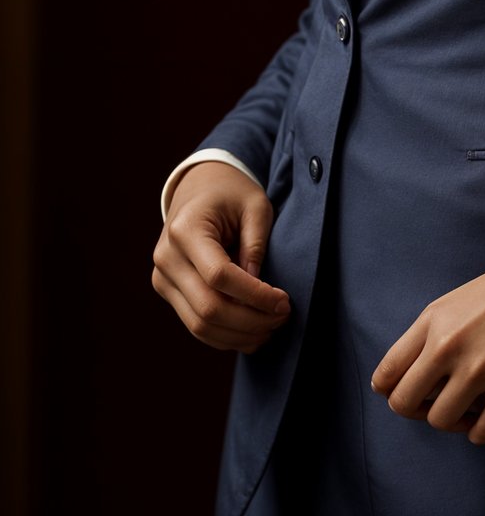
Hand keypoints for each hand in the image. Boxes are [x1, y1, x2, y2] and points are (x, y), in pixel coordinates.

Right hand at [152, 161, 290, 353]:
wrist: (198, 186)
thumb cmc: (231, 192)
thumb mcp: (255, 205)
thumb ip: (257, 245)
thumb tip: (261, 292)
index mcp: (185, 229)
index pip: (219, 276)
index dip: (254, 295)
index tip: (283, 301)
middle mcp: (167, 257)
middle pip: (208, 308)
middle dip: (250, 321)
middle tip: (282, 317)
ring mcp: (163, 277)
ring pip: (200, 325)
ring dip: (239, 335)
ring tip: (271, 327)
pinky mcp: (168, 290)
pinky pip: (195, 324)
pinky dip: (225, 335)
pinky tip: (252, 332)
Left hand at [370, 238, 484, 444]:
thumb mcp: (447, 306)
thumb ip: (420, 341)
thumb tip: (392, 385)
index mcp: (431, 323)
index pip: (386, 374)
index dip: (390, 391)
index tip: (407, 391)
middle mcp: (450, 346)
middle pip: (404, 403)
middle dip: (415, 409)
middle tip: (434, 402)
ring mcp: (482, 370)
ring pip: (441, 422)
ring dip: (451, 419)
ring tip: (465, 404)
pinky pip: (482, 433)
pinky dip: (479, 430)